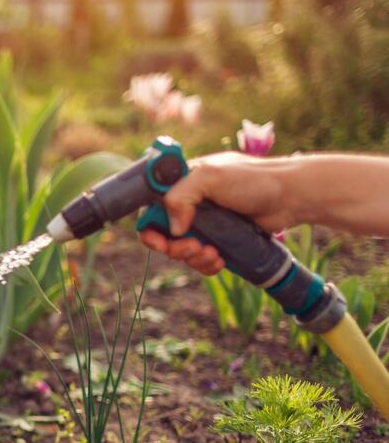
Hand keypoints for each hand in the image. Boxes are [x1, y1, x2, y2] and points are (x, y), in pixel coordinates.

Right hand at [139, 152, 295, 274]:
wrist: (291, 197)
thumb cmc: (254, 180)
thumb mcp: (210, 177)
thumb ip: (181, 196)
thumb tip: (173, 229)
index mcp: (183, 183)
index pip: (151, 208)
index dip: (150, 228)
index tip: (161, 241)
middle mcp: (191, 203)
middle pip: (164, 235)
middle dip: (175, 248)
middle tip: (193, 248)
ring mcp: (206, 223)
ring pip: (182, 250)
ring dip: (193, 258)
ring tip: (213, 255)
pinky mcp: (220, 239)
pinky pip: (201, 258)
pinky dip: (206, 264)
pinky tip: (220, 261)